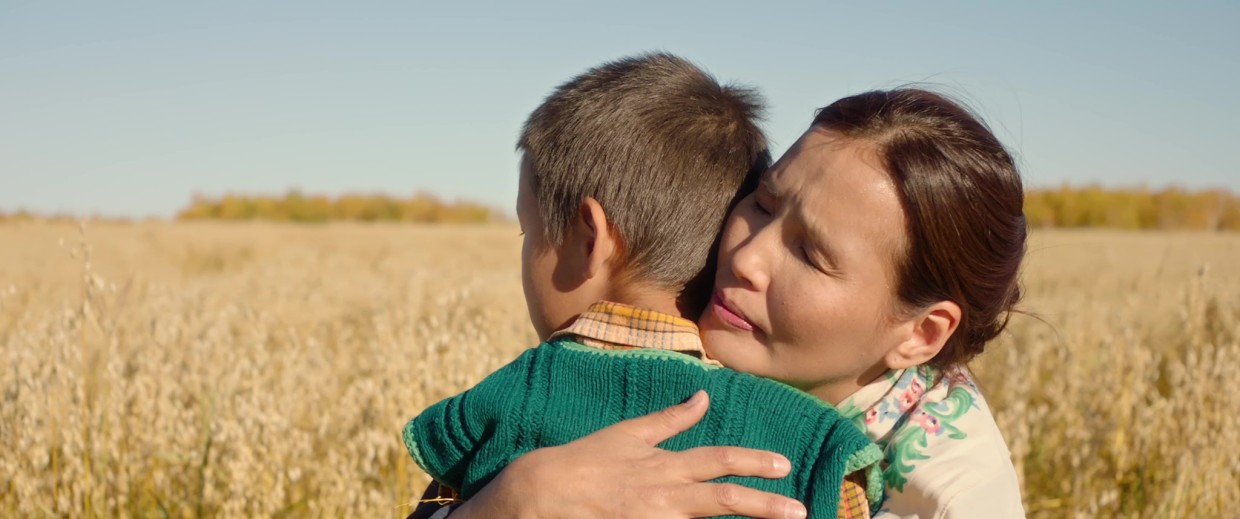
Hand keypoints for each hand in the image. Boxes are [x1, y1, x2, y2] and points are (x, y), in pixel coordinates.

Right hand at [451, 390, 806, 518]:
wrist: (541, 495)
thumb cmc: (585, 461)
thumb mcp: (629, 434)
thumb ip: (671, 420)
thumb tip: (704, 397)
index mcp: (664, 466)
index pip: (719, 462)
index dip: (755, 463)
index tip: (785, 466)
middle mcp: (664, 497)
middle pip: (723, 502)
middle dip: (766, 507)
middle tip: (800, 511)